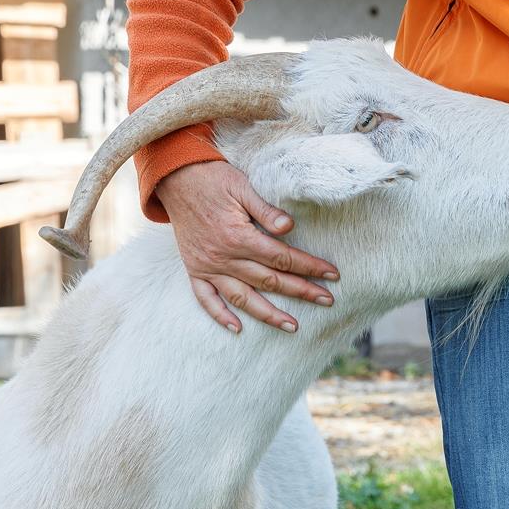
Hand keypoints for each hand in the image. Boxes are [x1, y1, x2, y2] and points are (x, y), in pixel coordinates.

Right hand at [156, 161, 338, 333]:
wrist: (175, 178)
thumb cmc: (213, 179)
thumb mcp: (242, 187)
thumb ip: (266, 210)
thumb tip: (289, 227)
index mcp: (238, 236)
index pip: (282, 258)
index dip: (309, 266)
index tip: (332, 274)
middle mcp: (223, 257)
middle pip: (269, 281)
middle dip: (301, 291)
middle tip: (327, 300)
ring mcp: (207, 266)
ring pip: (242, 298)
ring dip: (269, 314)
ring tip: (293, 326)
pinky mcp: (194, 269)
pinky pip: (206, 299)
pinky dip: (220, 316)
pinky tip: (237, 329)